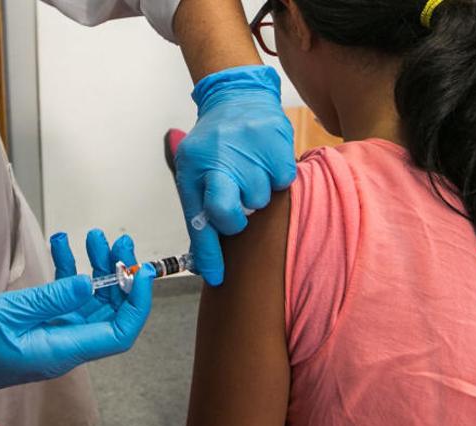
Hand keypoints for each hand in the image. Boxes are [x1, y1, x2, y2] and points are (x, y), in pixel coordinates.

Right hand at [0, 232, 154, 421]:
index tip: (139, 271)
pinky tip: (62, 244)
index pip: (119, 332)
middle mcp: (67, 344)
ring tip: (93, 236)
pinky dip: (68, 271)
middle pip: (110, 311)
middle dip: (119, 274)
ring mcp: (56, 334)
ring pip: (90, 300)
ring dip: (95, 268)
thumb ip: (50, 299)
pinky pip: (66, 297)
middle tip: (117, 240)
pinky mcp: (42, 324)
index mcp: (64, 349)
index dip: (137, 303)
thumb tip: (88, 284)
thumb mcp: (7, 315)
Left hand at [176, 65, 295, 285]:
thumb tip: (204, 261)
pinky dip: (275, 178)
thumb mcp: (193, 172)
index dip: (209, 255)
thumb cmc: (214, 145)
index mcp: (194, 169)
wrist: (236, 98)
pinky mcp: (276, 144)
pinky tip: (265, 163)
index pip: (200, 221)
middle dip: (235, 220)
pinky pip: (282, 182)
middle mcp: (219, 160)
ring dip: (256, 193)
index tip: (216, 278)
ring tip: (249, 171)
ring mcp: (249, 151)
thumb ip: (198, 212)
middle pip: (232, 216)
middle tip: (237, 205)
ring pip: (260, 201)